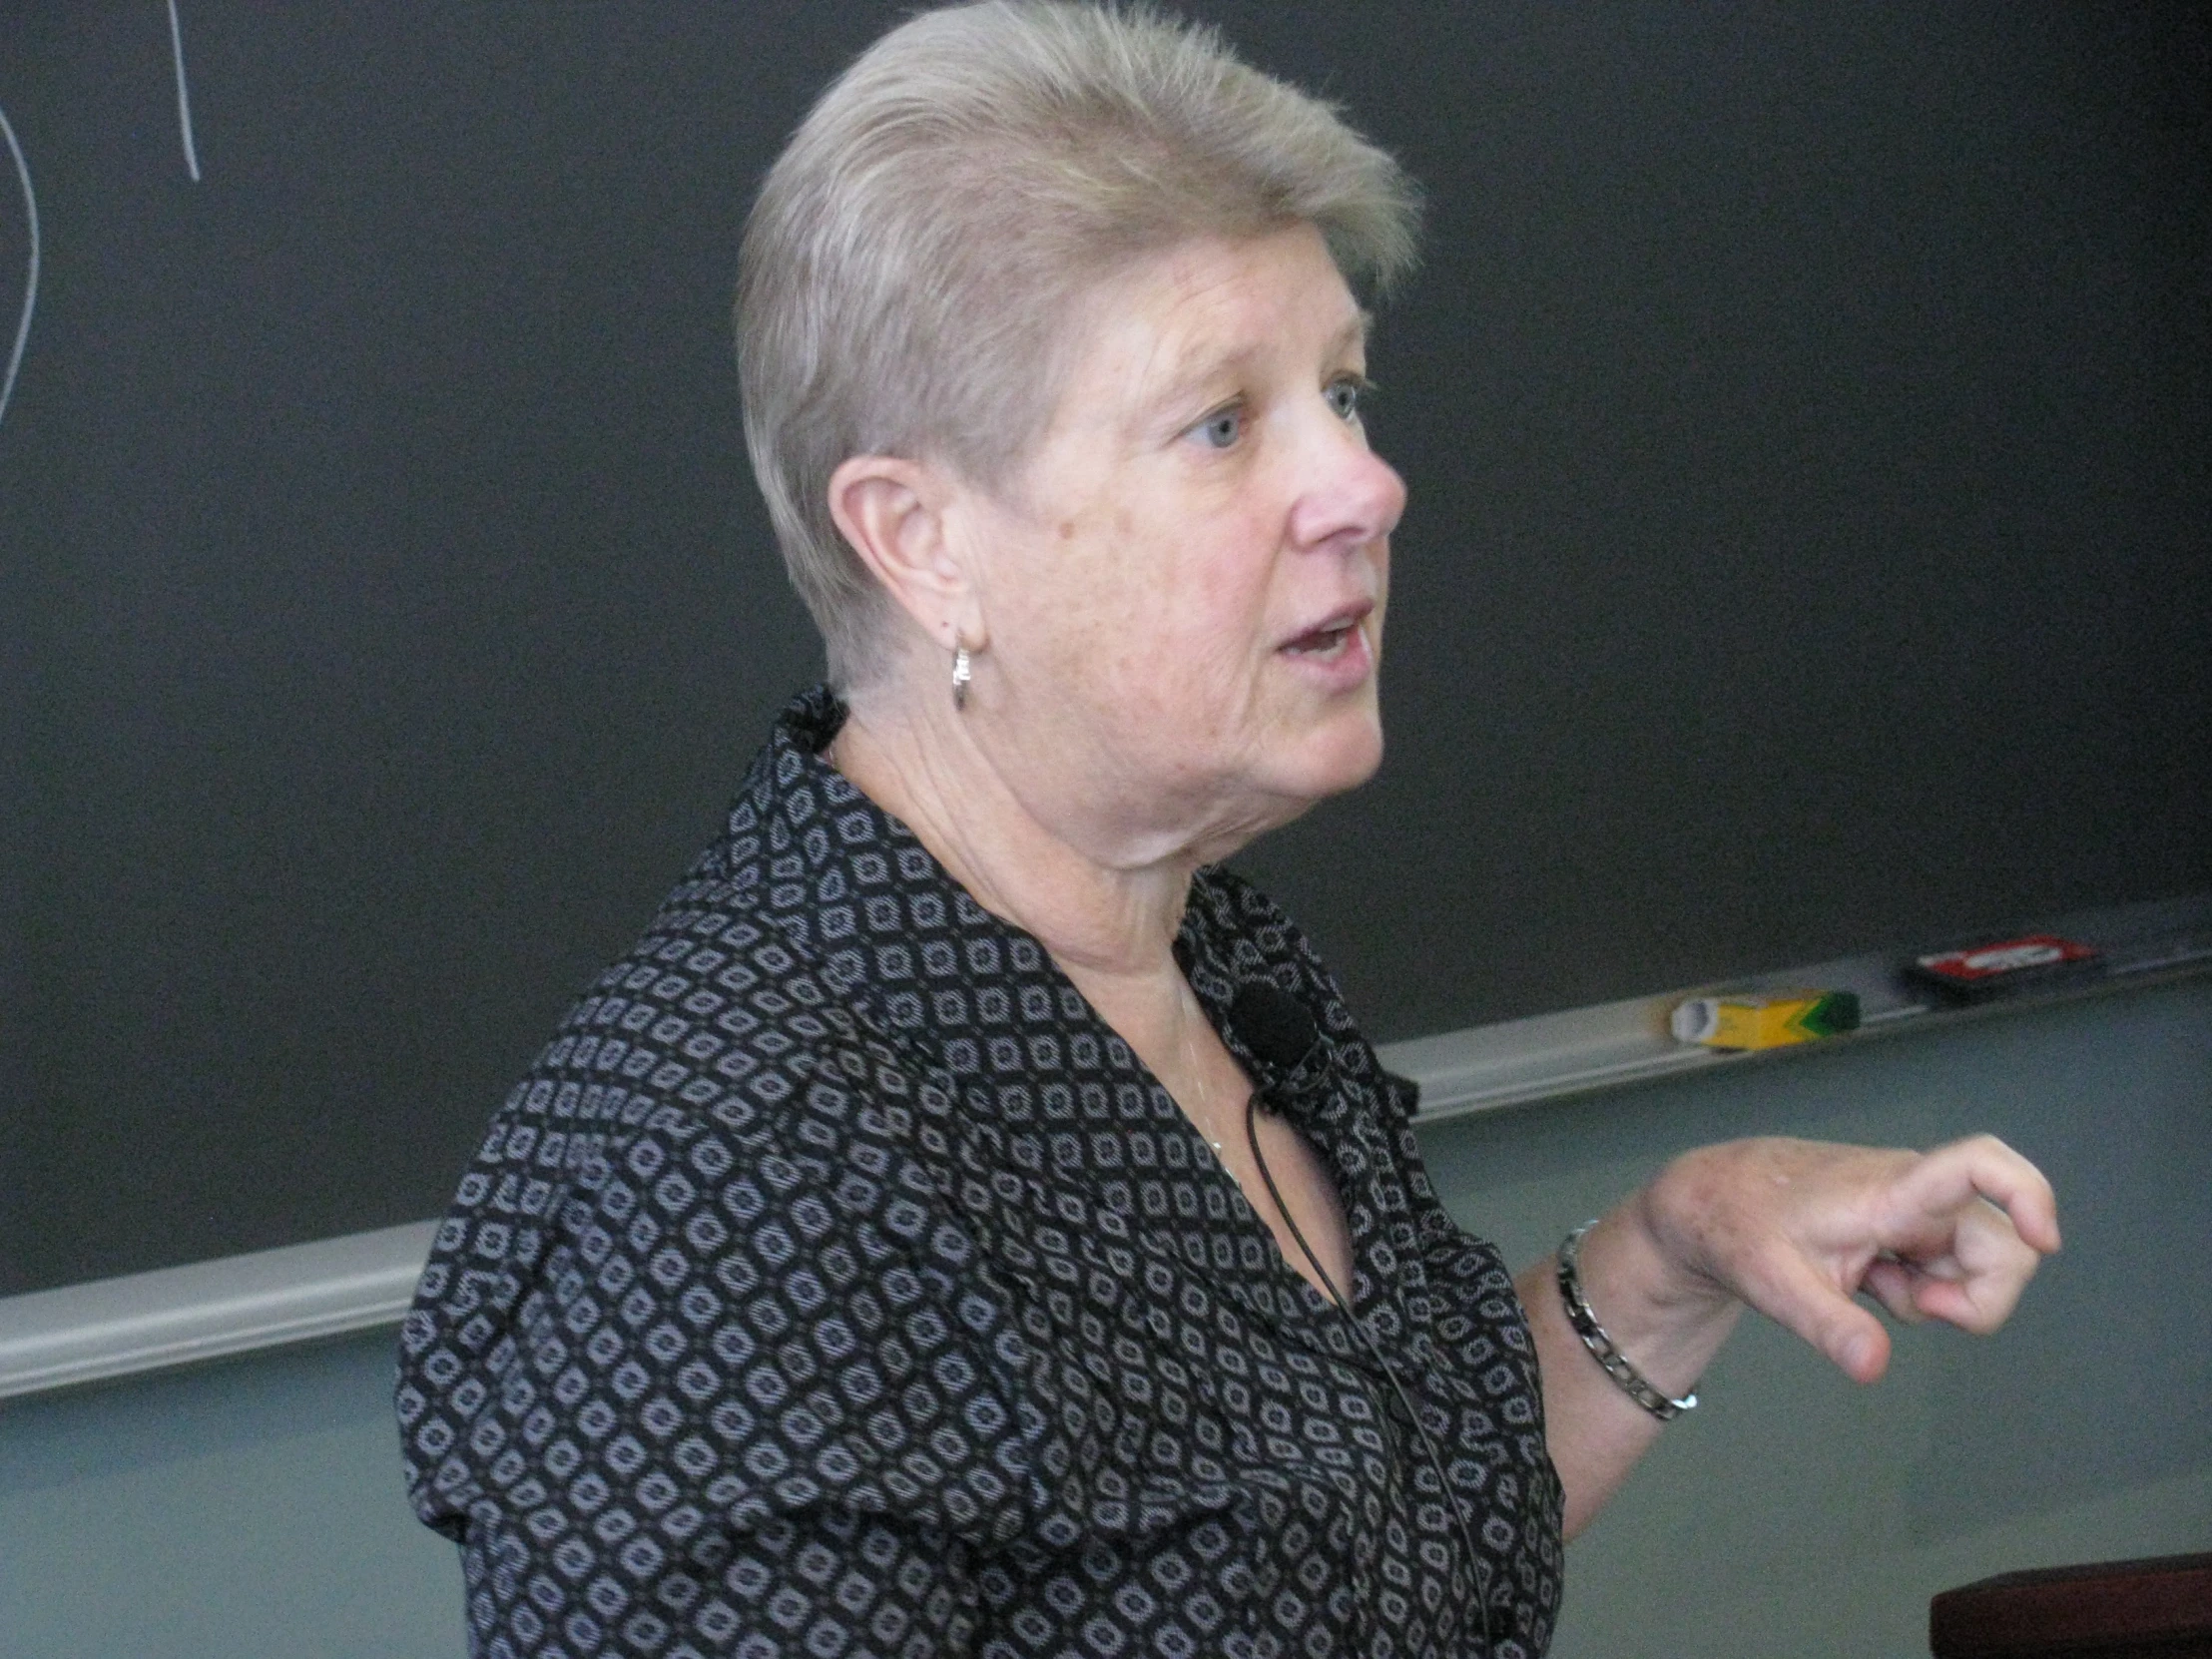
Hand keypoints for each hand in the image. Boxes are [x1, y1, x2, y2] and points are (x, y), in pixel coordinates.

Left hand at [1633, 1134, 2060, 1383]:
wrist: (1715, 1199)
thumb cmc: (1743, 1228)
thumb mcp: (1774, 1286)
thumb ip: (1829, 1327)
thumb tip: (1873, 1369)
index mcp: (1890, 1193)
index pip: (1978, 1163)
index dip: (2029, 1194)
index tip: (2045, 1240)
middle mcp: (1918, 1192)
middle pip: (2004, 1247)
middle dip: (1978, 1298)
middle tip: (1917, 1310)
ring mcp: (1918, 1208)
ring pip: (1979, 1265)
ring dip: (1940, 1295)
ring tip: (1872, 1285)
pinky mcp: (1911, 1225)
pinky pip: (1948, 1270)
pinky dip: (1921, 1291)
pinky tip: (1872, 1279)